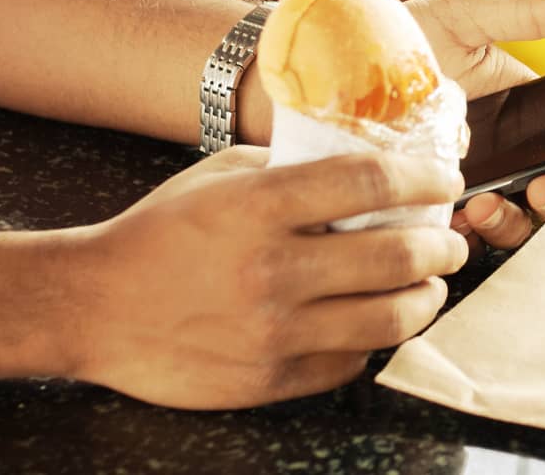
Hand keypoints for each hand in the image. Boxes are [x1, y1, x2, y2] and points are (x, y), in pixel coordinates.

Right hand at [69, 147, 467, 408]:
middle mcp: (272, 269)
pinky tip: (376, 322)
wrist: (92, 305)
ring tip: (431, 284)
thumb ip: (296, 167)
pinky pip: (352, 362)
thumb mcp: (225, 175)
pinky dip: (376, 340)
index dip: (426, 178)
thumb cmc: (163, 232)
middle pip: (398, 256)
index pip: (371, 181)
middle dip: (444, 246)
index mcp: (260, 206)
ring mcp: (272, 331)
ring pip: (390, 318)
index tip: (446, 181)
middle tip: (452, 240)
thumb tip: (372, 164)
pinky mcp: (269, 380)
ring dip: (428, 298)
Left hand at [403, 0, 544, 251]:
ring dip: (521, 219)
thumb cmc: (391, 41)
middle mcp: (502, 148)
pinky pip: (468, 238)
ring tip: (490, 206)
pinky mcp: (432, 210)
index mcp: (519, 103)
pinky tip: (457, 215)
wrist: (318, 74)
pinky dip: (472, 234)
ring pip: (522, 218)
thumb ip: (526, 14)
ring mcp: (470, 181)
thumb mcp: (461, 18)